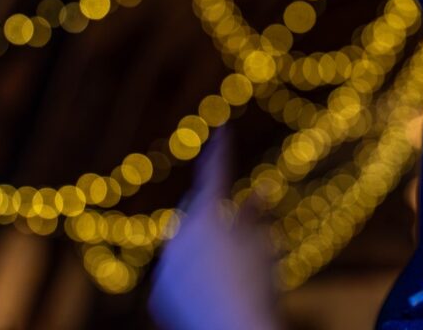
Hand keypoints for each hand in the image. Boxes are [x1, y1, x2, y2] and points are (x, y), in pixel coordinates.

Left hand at [148, 128, 278, 329]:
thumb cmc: (258, 285)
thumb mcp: (264, 245)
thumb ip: (254, 216)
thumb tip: (258, 193)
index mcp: (207, 215)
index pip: (216, 173)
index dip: (221, 149)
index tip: (223, 128)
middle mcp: (180, 234)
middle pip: (195, 210)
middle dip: (212, 211)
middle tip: (234, 217)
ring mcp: (166, 265)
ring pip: (184, 244)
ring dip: (203, 246)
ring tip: (229, 267)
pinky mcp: (159, 293)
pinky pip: (176, 274)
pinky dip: (192, 276)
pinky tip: (212, 291)